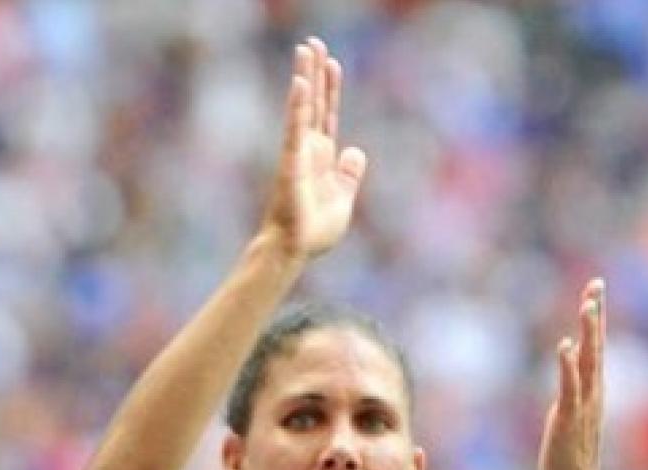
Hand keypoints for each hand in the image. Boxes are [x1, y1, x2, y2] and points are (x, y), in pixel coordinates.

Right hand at [260, 37, 367, 259]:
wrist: (295, 249)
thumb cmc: (314, 229)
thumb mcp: (344, 198)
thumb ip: (349, 174)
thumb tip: (356, 150)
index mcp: (323, 156)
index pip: (328, 114)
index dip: (330, 89)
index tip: (332, 63)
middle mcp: (309, 149)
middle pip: (314, 102)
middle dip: (315, 72)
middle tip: (312, 42)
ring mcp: (299, 152)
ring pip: (303, 108)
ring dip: (305, 78)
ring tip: (305, 49)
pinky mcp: (292, 161)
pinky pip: (295, 128)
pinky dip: (298, 106)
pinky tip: (300, 83)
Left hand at [540, 279, 606, 469]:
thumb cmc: (570, 450)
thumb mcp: (571, 407)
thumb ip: (573, 379)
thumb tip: (570, 350)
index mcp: (593, 387)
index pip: (596, 345)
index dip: (597, 316)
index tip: (595, 288)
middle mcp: (594, 390)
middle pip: (597, 345)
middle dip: (596, 314)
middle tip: (596, 284)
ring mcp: (584, 402)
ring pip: (589, 360)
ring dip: (589, 333)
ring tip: (587, 305)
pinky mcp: (570, 415)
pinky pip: (570, 386)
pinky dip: (568, 365)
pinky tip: (565, 345)